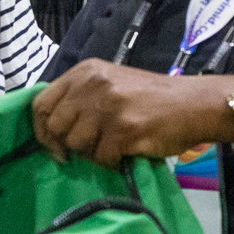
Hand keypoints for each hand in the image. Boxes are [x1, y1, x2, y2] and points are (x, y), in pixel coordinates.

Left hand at [32, 60, 233, 167]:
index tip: (52, 145)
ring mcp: (108, 105)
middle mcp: (92, 84)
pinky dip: (111, 162)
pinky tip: (125, 153)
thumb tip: (49, 128)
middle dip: (67, 145)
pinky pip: (101, 157)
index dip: (41, 129)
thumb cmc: (149, 97)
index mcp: (84, 72)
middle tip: (88, 149)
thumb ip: (79, 97)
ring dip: (92, 153)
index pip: (41, 103)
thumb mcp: (108, 83)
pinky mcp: (123, 128)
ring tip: (113, 145)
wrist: (193, 104)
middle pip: (55, 126)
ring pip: (76, 144)